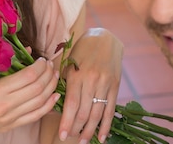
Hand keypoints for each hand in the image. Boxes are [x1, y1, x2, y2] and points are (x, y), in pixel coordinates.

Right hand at [0, 58, 59, 135]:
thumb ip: (7, 63)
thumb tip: (29, 50)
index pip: (28, 76)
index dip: (40, 66)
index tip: (42, 60)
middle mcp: (5, 106)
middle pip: (37, 88)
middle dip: (48, 74)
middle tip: (50, 65)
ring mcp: (10, 118)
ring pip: (40, 101)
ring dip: (51, 87)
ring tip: (54, 76)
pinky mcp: (12, 125)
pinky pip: (36, 115)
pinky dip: (49, 104)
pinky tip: (55, 95)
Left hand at [58, 28, 122, 142]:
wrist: (104, 38)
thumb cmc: (81, 51)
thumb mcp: (69, 63)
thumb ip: (64, 83)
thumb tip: (56, 105)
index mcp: (77, 75)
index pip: (71, 104)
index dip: (66, 122)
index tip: (62, 135)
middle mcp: (91, 80)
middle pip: (84, 112)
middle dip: (77, 129)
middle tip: (71, 138)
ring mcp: (105, 84)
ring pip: (97, 113)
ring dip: (90, 130)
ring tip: (84, 141)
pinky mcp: (115, 86)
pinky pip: (111, 109)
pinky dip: (106, 125)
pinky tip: (102, 137)